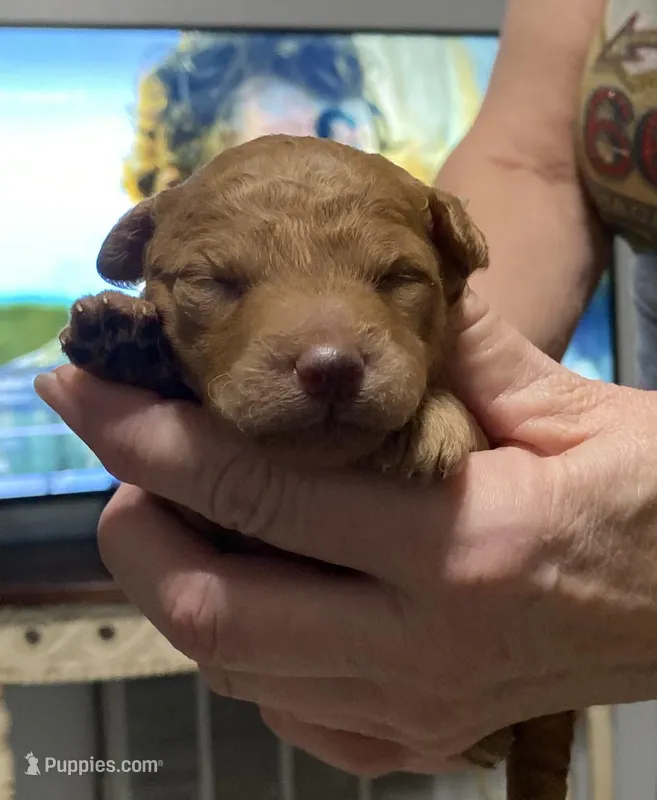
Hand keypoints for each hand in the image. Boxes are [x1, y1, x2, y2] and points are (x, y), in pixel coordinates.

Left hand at [35, 290, 656, 775]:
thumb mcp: (571, 406)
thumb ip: (458, 350)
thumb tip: (371, 298)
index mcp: (463, 546)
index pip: (255, 484)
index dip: (145, 431)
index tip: (81, 383)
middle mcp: (424, 647)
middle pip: (209, 604)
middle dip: (133, 523)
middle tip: (126, 456)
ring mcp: (417, 712)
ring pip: (233, 666)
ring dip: (178, 581)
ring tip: (179, 509)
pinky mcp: (420, 743)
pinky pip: (287, 710)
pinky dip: (241, 647)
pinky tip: (259, 586)